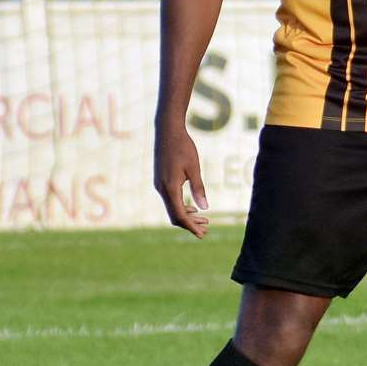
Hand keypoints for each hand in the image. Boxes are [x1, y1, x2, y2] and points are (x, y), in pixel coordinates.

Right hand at [154, 121, 209, 237]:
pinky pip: (170, 199)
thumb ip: (198, 188)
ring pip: (172, 207)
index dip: (191, 226)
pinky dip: (181, 206)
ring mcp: (159, 185)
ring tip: (204, 219)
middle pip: (175, 215)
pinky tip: (193, 207)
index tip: (202, 234)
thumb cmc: (183, 147)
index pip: (179, 215)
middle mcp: (161, 189)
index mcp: (170, 188)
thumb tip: (205, 208)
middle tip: (207, 228)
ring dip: (187, 215)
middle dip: (190, 223)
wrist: (167, 131)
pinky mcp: (160, 181)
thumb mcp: (194, 168)